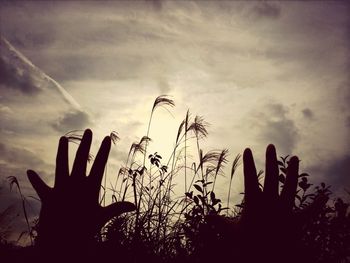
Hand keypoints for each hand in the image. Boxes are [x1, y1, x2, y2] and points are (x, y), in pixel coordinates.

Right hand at [27, 129, 134, 253]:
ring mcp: (63, 189)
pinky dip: (35, 181)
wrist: (67, 242)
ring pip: (62, 166)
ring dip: (62, 153)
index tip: (107, 138)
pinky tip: (29, 172)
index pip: (98, 165)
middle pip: (81, 160)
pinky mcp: (50, 198)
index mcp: (90, 188)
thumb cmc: (84, 230)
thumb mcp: (100, 217)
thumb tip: (134, 206)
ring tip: (63, 138)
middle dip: (85, 145)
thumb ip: (115, 209)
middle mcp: (77, 185)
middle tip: (89, 130)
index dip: (103, 152)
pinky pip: (41, 187)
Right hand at [205, 145, 324, 262]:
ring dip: (294, 172)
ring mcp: (285, 210)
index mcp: (254, 202)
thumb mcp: (231, 231)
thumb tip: (206, 216)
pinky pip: (309, 211)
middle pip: (271, 176)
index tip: (247, 150)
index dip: (248, 163)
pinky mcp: (296, 221)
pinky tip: (325, 196)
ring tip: (297, 158)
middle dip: (271, 160)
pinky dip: (316, 205)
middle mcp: (271, 202)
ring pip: (291, 186)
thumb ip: (219, 221)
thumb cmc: (247, 243)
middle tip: (271, 146)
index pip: (249, 177)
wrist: (266, 256)